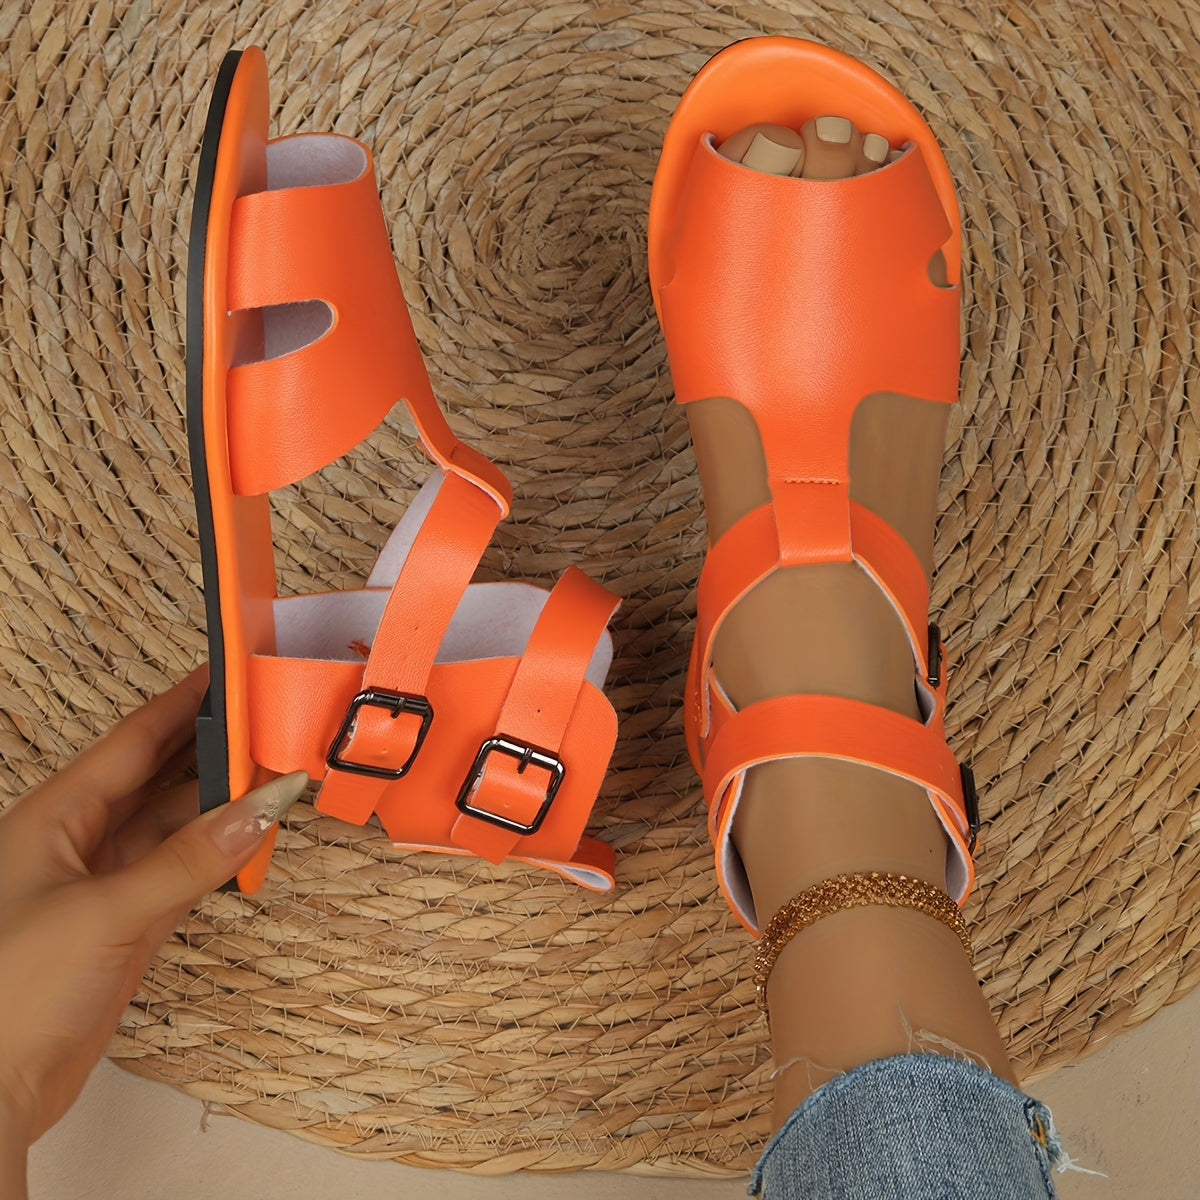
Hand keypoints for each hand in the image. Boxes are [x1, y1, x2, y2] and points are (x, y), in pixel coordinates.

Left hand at [0, 665, 306, 1153]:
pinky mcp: (127, 925)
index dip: (180, 702)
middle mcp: (78, 842)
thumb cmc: (12, 992)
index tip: (225, 668)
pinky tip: (252, 835)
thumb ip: (188, 859)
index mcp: (53, 818)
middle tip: (268, 718)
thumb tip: (260, 810)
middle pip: (156, 776)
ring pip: (174, 823)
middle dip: (210, 747)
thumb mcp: (104, 912)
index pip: (131, 742)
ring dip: (221, 802)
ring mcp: (105, 884)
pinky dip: (220, 852)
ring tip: (274, 771)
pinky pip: (184, 870)